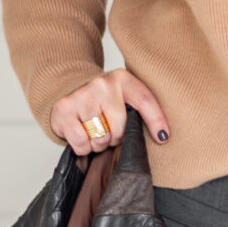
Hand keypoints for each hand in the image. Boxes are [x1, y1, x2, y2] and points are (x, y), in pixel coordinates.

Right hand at [48, 68, 169, 157]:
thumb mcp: (125, 97)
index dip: (156, 121)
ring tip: (94, 130)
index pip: (144, 101)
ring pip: (100, 138)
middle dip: (115, 137)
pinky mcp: (63, 109)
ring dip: (98, 143)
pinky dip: (82, 146)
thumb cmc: (102, 100)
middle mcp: (103, 84)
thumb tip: (162, 137)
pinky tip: (81, 133)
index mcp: (123, 79)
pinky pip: (81, 143)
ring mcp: (82, 95)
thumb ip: (140, 111)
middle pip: (120, 129)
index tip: (163, 138)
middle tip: (108, 129)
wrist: (69, 87)